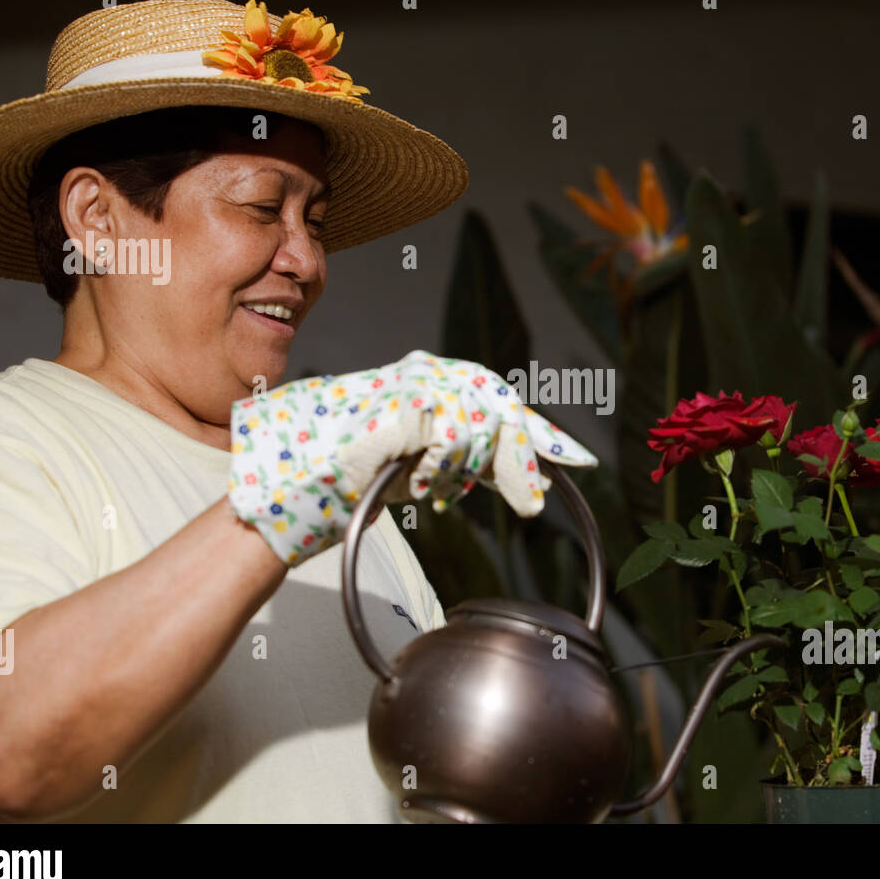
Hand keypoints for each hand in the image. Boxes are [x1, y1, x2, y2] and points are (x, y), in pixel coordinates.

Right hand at [226, 350, 598, 564]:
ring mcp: (413, 384)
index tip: (581, 460)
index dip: (543, 434)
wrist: (298, 483)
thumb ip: (472, 463)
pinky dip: (440, 471)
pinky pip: (449, 438)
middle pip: (501, 411)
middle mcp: (429, 373)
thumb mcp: (425, 468)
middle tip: (531, 505)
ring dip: (464, 473)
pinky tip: (421, 489)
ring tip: (437, 496)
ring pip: (479, 427)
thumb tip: (528, 484)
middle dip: (520, 461)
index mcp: (437, 384)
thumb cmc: (355, 477)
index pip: (504, 403)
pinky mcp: (401, 402)